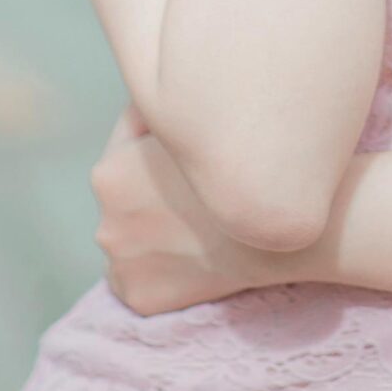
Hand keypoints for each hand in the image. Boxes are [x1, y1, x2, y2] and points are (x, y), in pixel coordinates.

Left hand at [90, 100, 281, 315]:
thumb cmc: (248, 160)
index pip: (126, 141)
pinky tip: (192, 253)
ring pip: (132, 237)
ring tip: (196, 219)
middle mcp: (104, 224)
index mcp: (107, 175)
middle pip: (127, 194)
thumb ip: (161, 106)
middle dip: (152, 185)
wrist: (287, 226)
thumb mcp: (192, 115)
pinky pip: (143, 277)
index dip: (160, 134)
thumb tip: (150, 92)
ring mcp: (122, 267)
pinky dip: (162, 268)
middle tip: (194, 184)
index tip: (188, 139)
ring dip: (154, 228)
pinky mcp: (142, 298)